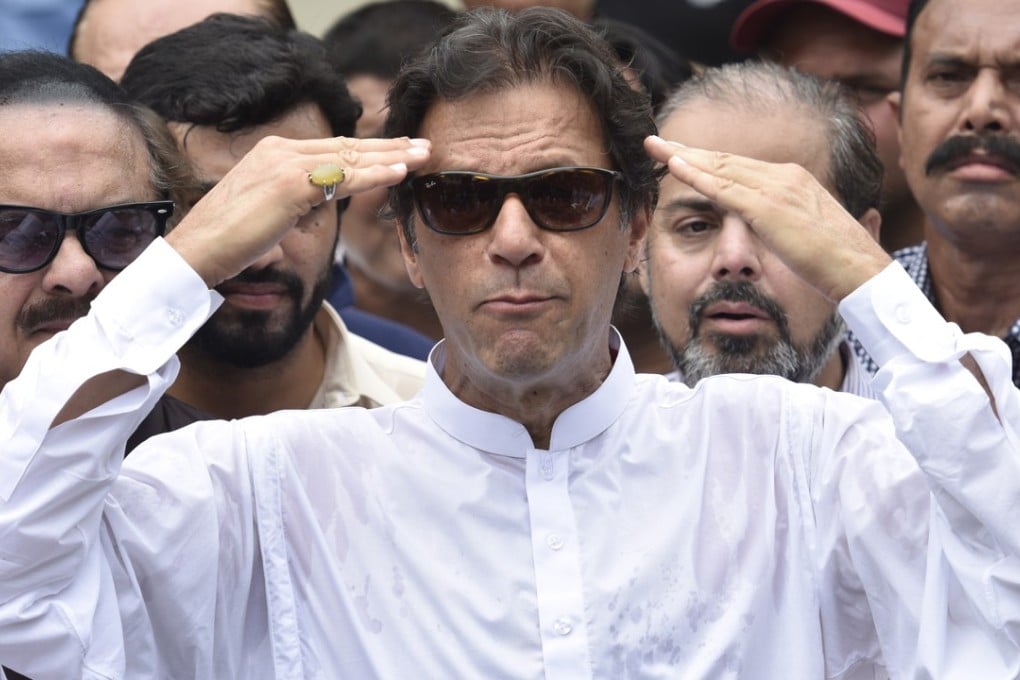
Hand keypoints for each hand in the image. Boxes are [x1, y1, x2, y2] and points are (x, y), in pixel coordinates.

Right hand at [166, 135, 430, 287]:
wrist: (198, 250)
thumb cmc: (231, 239)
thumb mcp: (272, 210)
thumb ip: (298, 199)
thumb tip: (321, 203)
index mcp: (274, 152)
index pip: (332, 149)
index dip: (369, 150)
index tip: (400, 151)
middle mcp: (281, 150)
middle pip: (347, 147)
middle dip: (389, 146)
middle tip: (424, 145)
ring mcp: (285, 164)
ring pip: (350, 159)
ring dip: (392, 156)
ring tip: (424, 154)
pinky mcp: (290, 184)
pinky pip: (342, 178)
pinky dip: (375, 174)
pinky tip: (400, 171)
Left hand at [644, 135, 890, 301]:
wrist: (860, 271)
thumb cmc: (836, 262)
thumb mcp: (804, 233)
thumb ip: (784, 223)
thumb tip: (770, 227)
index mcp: (793, 180)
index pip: (740, 166)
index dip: (707, 160)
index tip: (681, 155)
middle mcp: (784, 176)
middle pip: (725, 159)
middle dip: (687, 150)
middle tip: (656, 141)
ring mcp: (776, 189)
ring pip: (719, 167)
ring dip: (682, 156)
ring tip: (654, 147)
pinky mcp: (768, 208)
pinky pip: (723, 187)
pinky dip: (696, 174)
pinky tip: (673, 166)